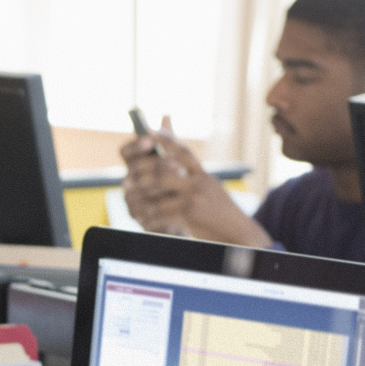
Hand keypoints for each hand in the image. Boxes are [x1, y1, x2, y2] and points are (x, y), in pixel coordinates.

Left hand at [120, 119, 268, 247]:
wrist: (238, 235)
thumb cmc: (222, 215)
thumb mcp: (211, 190)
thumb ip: (194, 178)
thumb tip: (176, 165)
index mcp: (204, 175)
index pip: (183, 151)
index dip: (166, 139)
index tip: (149, 130)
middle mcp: (199, 182)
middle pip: (163, 170)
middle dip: (141, 174)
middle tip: (126, 180)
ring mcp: (194, 197)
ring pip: (158, 191)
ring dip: (141, 198)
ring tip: (130, 202)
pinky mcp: (189, 214)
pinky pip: (161, 212)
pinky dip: (150, 217)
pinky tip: (143, 221)